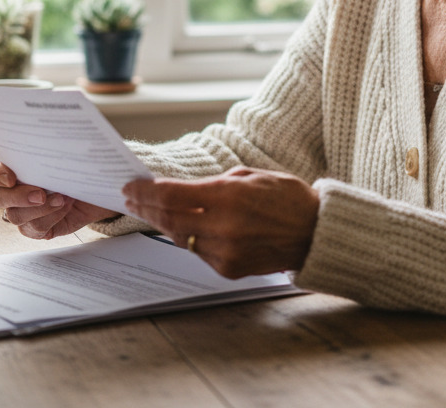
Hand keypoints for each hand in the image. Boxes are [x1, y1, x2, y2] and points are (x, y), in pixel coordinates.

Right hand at [0, 155, 118, 239]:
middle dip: (19, 196)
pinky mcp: (37, 227)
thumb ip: (55, 148)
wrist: (98, 186)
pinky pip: (34, 229)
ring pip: (15, 216)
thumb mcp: (68, 152)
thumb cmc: (79, 165)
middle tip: (41, 194)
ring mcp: (23, 211)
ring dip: (40, 209)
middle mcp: (13, 190)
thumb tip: (55, 143)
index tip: (11, 177)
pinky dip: (51, 218)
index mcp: (13, 167)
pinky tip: (65, 208)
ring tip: (63, 198)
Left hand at [123, 167, 318, 278]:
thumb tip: (180, 190)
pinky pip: (198, 252)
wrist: (315, 233)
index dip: (145, 191)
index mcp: (228, 196)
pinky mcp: (229, 269)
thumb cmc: (286, 197)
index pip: (171, 195)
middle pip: (168, 218)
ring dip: (162, 223)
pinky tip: (179, 228)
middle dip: (146, 207)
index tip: (130, 187)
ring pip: (180, 237)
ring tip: (149, 211)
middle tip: (131, 199)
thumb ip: (212, 184)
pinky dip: (187, 238)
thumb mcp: (249, 176)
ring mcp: (225, 252)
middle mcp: (223, 227)